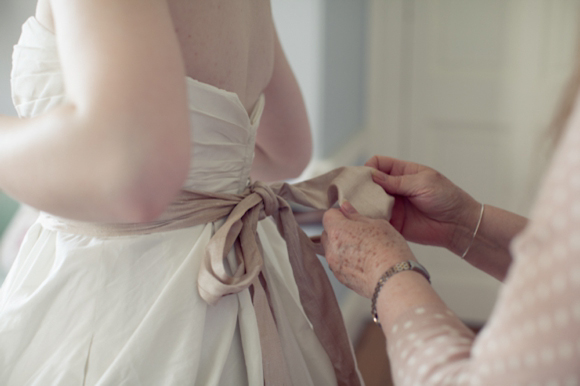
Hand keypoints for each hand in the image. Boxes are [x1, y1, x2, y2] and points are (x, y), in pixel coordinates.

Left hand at [321, 201, 415, 297]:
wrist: (393, 281)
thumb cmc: (388, 251)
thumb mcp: (378, 225)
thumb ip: (357, 215)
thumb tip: (346, 208)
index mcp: (337, 230)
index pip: (328, 215)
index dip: (339, 214)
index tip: (350, 216)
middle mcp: (331, 248)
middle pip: (327, 233)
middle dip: (338, 230)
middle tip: (358, 232)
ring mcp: (335, 265)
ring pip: (332, 250)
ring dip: (341, 246)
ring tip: (363, 248)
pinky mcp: (341, 278)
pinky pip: (338, 264)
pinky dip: (346, 260)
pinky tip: (363, 261)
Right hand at [365, 156, 480, 253]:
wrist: (458, 224)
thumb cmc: (447, 198)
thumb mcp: (423, 183)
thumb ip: (397, 181)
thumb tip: (372, 176)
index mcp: (403, 172)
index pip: (378, 164)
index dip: (369, 168)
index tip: (365, 177)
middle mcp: (394, 187)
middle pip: (369, 183)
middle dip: (362, 187)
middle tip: (355, 193)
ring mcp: (393, 205)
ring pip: (370, 201)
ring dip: (364, 203)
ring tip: (360, 207)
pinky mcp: (393, 222)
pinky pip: (376, 219)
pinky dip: (370, 219)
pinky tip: (367, 220)